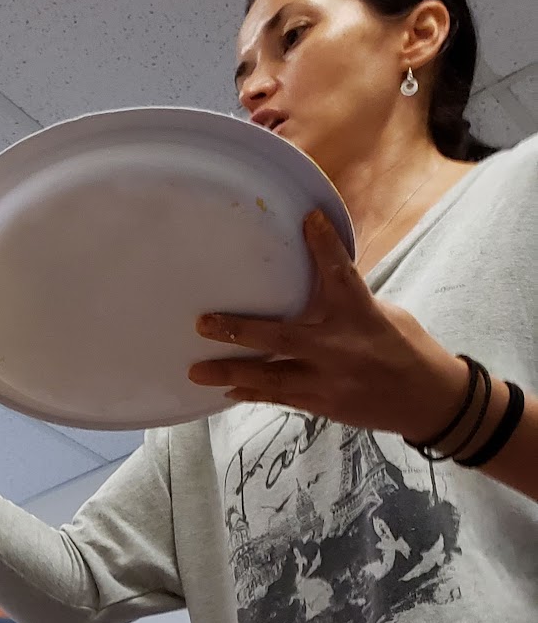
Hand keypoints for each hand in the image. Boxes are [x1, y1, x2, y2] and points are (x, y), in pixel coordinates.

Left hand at [187, 210, 468, 440]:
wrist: (427, 400)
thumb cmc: (404, 348)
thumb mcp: (382, 314)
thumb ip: (344, 301)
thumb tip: (311, 282)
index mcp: (362, 313)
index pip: (342, 272)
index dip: (325, 245)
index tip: (308, 218)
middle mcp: (341, 347)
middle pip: (282, 338)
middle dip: (240, 330)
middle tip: (203, 323)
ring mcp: (329, 380)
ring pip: (271, 377)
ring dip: (231, 372)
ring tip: (196, 371)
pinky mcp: (323, 404)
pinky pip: (279, 398)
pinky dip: (252, 393)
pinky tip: (225, 391)